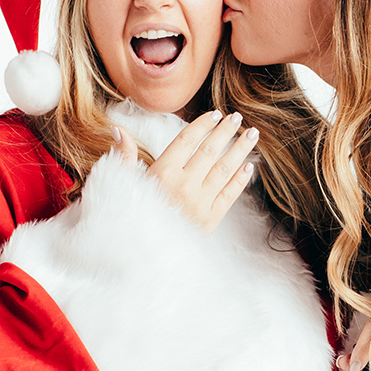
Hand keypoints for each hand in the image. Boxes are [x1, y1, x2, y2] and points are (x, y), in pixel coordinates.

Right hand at [114, 111, 255, 231]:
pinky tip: (249, 167)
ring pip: (225, 169)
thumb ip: (125, 156)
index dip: (203, 125)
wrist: (142, 256)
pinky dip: (240, 180)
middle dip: (226, 132)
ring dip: (240, 150)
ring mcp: (200, 202)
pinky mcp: (210, 220)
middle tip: (237, 117)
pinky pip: (230, 195)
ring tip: (252, 135)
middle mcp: (184, 185)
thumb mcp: (124, 184)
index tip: (216, 114)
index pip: (187, 140)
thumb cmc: (131, 218)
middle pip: (210, 151)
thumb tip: (118, 128)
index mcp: (162, 172)